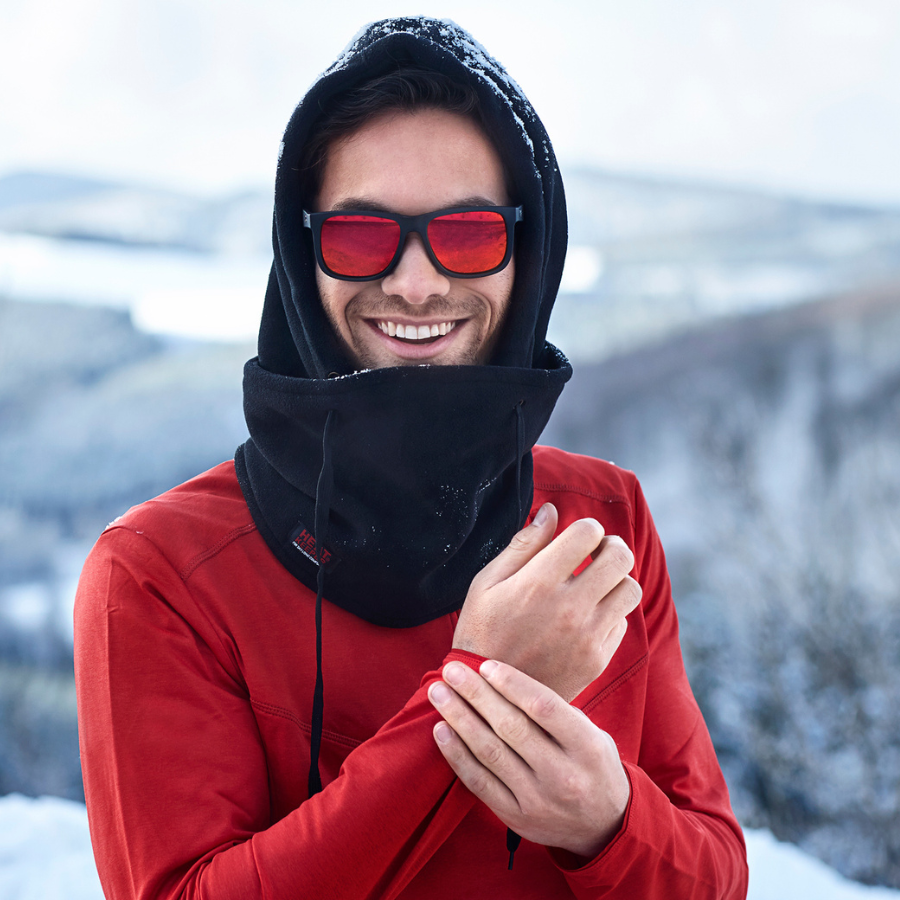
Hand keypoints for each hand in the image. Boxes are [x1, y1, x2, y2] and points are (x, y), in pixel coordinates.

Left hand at [428, 658, 629, 858]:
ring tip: (438, 693)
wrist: (606, 826)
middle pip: (510, 727)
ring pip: (490, 753)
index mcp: (586, 746)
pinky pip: (479, 783)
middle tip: (451, 670)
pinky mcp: (516, 817)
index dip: (511, 683)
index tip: (485, 665)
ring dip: (459, 719)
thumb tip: (505, 678)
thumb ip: (556, 712)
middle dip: (476, 694)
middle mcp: (563, 774)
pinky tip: (441, 730)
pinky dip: (457, 755)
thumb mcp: (591, 734)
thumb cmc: (591, 764)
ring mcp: (538, 800)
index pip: (543, 707)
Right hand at [453, 502, 640, 700]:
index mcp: (539, 582)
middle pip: (620, 557)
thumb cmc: (481, 631)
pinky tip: (587, 615)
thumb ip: (523, 545)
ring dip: (616, 580)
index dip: (586, 527)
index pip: (587, 533)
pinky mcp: (597, 659)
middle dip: (611, 546)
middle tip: (596, 553)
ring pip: (630, 589)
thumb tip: (551, 512)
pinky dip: (611, 612)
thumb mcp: (487, 583)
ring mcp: (587, 636)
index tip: (577, 537)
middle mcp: (570, 607)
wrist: (488, 696)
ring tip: (595, 583)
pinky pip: (622, 623)